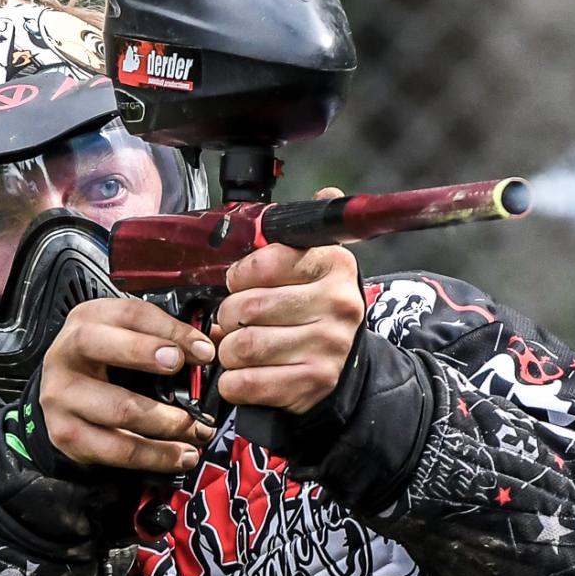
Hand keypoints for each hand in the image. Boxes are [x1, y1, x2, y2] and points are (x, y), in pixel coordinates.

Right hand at [40, 298, 216, 471]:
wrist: (65, 399)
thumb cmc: (108, 365)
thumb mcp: (130, 339)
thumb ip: (169, 337)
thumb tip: (216, 344)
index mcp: (88, 320)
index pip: (130, 314)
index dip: (170, 330)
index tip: (205, 351)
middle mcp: (66, 354)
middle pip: (101, 346)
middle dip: (145, 354)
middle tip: (184, 372)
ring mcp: (60, 396)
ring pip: (118, 408)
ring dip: (168, 423)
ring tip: (200, 430)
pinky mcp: (66, 434)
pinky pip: (117, 449)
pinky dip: (155, 456)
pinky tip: (181, 455)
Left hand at [215, 189, 364, 414]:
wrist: (346, 367)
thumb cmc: (317, 312)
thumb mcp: (320, 266)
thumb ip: (308, 232)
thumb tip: (326, 192)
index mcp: (335, 266)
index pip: (264, 262)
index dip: (239, 276)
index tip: (239, 284)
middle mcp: (338, 305)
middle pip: (248, 306)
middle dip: (228, 316)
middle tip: (234, 321)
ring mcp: (328, 347)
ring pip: (243, 346)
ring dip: (228, 351)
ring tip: (238, 349)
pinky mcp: (313, 383)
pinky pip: (246, 383)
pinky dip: (232, 383)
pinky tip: (242, 376)